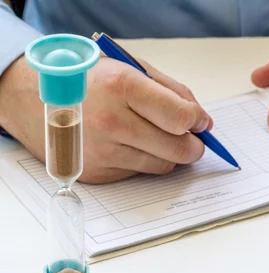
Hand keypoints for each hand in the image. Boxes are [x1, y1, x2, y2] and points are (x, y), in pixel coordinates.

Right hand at [0, 56, 211, 183]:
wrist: (31, 97)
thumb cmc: (87, 79)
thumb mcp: (129, 68)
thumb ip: (171, 92)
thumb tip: (202, 120)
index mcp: (123, 88)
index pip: (181, 118)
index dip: (198, 122)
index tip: (200, 121)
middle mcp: (112, 123)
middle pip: (178, 150)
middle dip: (194, 146)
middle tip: (193, 140)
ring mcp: (103, 152)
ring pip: (162, 166)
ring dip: (169, 155)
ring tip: (156, 136)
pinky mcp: (96, 173)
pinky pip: (139, 174)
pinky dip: (143, 161)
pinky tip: (128, 144)